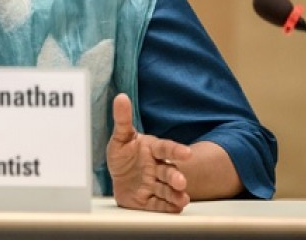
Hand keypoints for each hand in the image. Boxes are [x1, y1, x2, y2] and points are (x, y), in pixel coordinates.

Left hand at [106, 93, 191, 212]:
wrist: (119, 177)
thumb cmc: (124, 154)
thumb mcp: (121, 137)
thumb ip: (122, 119)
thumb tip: (121, 97)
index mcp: (152, 149)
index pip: (165, 148)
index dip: (176, 150)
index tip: (186, 153)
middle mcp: (157, 167)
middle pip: (169, 172)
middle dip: (175, 177)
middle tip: (181, 182)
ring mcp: (154, 184)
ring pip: (167, 190)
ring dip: (175, 194)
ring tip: (183, 199)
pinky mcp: (148, 200)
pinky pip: (158, 204)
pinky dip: (166, 207)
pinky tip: (175, 208)